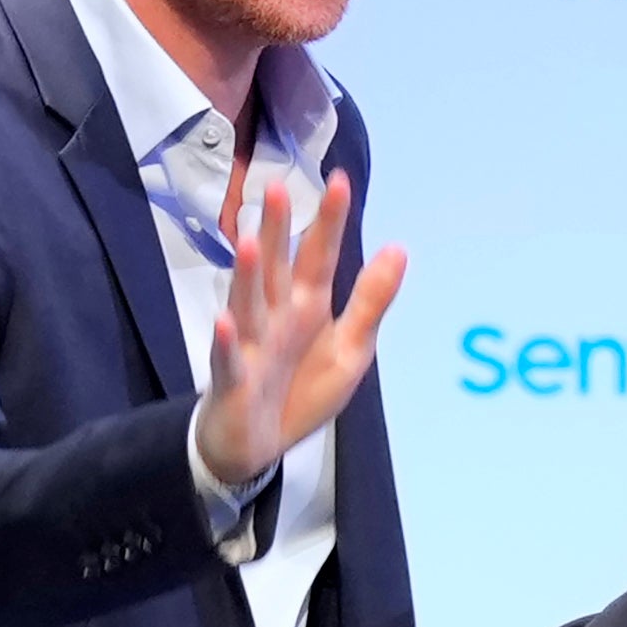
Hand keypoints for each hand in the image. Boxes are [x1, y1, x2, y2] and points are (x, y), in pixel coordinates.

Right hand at [191, 170, 405, 489]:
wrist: (258, 444)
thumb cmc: (301, 390)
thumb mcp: (350, 348)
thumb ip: (371, 301)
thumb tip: (399, 249)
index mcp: (307, 306)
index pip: (319, 256)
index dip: (330, 222)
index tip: (340, 181)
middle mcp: (276, 317)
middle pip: (277, 267)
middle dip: (279, 230)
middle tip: (277, 187)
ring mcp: (252, 345)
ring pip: (249, 303)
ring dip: (248, 275)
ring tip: (251, 241)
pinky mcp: (234, 380)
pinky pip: (230, 359)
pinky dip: (228, 342)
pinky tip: (227, 321)